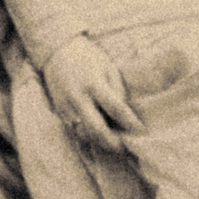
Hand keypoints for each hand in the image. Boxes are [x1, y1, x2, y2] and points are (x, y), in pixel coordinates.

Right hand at [40, 35, 142, 151]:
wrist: (56, 50)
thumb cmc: (88, 57)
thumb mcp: (108, 67)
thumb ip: (117, 90)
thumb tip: (124, 114)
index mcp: (94, 84)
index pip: (116, 109)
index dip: (130, 123)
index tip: (142, 132)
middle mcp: (78, 97)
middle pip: (97, 129)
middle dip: (112, 142)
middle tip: (124, 148)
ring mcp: (66, 106)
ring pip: (84, 133)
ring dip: (99, 142)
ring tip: (112, 143)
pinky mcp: (59, 110)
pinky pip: (74, 130)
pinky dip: (87, 136)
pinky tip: (96, 136)